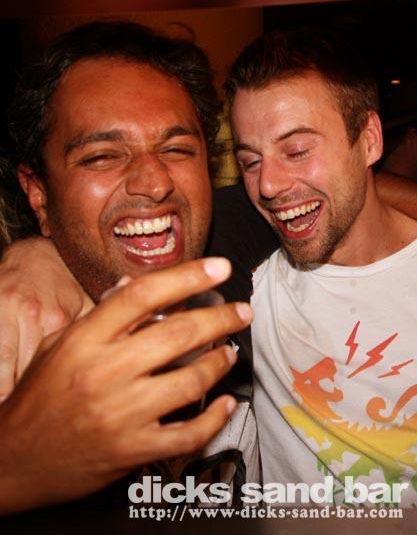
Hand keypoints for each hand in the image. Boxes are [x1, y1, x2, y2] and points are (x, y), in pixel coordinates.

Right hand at [0, 257, 251, 514]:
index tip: (218, 268)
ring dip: (219, 364)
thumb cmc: (38, 397)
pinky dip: (214, 419)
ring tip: (230, 353)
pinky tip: (225, 404)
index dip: (187, 276)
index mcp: (85, 340)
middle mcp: (105, 372)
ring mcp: (121, 414)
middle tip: (241, 312)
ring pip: (190, 382)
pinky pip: (187, 434)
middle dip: (221, 319)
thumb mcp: (58, 346)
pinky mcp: (133, 450)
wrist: (15, 459)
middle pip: (178, 334)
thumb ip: (97, 316)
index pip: (143, 295)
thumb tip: (131, 287)